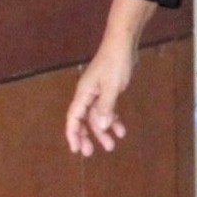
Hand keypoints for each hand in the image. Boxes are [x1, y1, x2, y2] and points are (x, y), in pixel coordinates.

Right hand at [65, 38, 136, 155]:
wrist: (123, 43)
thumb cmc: (116, 62)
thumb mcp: (112, 87)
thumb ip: (106, 107)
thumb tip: (99, 127)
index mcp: (84, 93)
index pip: (73, 117)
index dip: (73, 134)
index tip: (76, 149)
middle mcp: (88, 94)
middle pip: (84, 119)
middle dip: (87, 136)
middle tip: (92, 153)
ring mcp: (98, 92)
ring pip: (97, 116)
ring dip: (103, 130)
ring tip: (112, 145)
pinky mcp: (108, 90)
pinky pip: (107, 109)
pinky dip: (113, 119)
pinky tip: (120, 129)